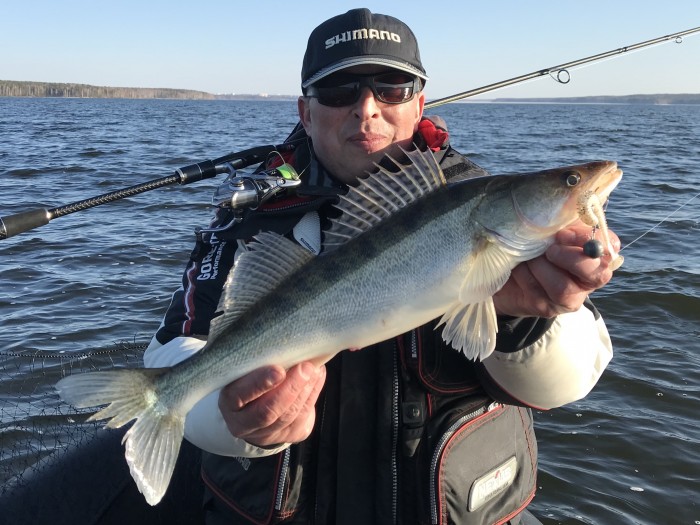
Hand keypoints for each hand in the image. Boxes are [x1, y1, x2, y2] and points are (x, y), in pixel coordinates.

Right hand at [218, 362, 325, 447]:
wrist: (254, 410)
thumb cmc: (250, 381)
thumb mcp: (245, 373)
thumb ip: (259, 364)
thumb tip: (285, 346)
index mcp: (229, 404)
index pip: (240, 395)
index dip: (259, 383)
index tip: (278, 370)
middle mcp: (243, 424)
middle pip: (268, 411)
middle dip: (290, 388)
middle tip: (305, 367)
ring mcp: (266, 434)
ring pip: (288, 416)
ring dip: (305, 390)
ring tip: (314, 369)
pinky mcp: (288, 436)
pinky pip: (303, 418)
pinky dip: (313, 394)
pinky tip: (317, 377)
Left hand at [493, 221, 619, 317]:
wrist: (494, 262)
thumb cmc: (524, 235)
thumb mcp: (544, 219)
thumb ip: (566, 211)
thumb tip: (584, 189)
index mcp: (592, 247)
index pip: (610, 245)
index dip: (589, 241)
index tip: (563, 233)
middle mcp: (588, 274)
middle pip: (598, 274)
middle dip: (571, 260)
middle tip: (549, 248)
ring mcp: (571, 295)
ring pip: (565, 288)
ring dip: (541, 268)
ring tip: (527, 258)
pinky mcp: (550, 308)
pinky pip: (542, 295)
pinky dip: (527, 277)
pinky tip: (518, 270)